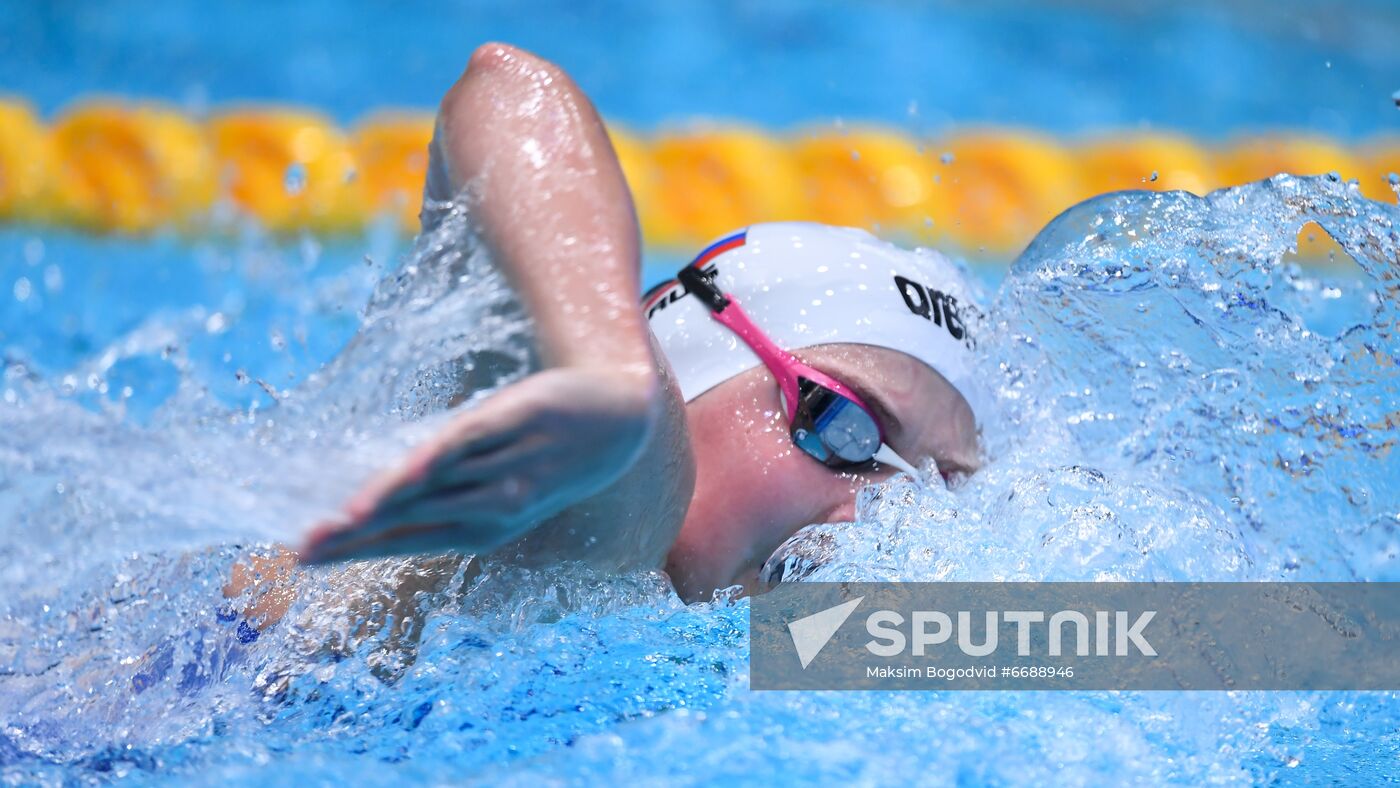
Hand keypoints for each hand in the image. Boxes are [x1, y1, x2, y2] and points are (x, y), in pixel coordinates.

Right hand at [299, 365, 657, 563]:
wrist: (620, 418)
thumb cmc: (544, 453)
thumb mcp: (494, 477)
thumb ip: (441, 489)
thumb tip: (379, 498)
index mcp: (485, 528)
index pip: (407, 540)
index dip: (356, 550)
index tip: (304, 559)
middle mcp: (493, 509)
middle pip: (411, 522)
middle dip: (355, 537)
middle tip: (303, 549)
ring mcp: (503, 469)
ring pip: (432, 491)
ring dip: (383, 507)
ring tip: (338, 522)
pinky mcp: (511, 427)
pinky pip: (463, 451)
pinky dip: (430, 468)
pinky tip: (400, 480)